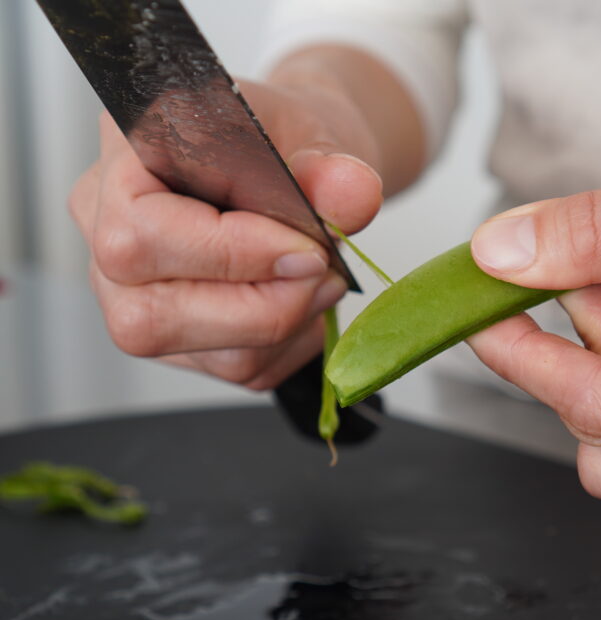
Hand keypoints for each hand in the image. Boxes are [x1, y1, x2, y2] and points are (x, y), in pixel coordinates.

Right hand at [69, 43, 422, 389]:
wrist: (296, 164)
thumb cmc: (283, 140)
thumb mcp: (313, 130)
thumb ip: (330, 167)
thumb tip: (353, 193)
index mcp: (124, 159)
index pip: (142, 233)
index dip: (231, 253)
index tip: (306, 247)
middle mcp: (106, 232)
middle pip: (153, 316)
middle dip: (263, 307)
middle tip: (325, 271)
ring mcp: (133, 294)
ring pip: (206, 355)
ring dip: (288, 326)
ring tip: (325, 278)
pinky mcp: (177, 338)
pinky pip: (239, 367)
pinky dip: (292, 344)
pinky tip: (306, 300)